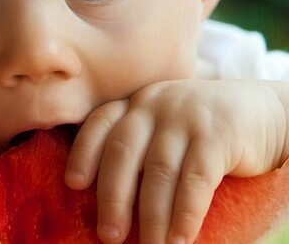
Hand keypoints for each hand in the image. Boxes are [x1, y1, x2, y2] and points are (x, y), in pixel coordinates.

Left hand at [64, 80, 286, 243]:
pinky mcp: (217, 134)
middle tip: (108, 235)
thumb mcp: (165, 125)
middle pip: (122, 150)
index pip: (101, 122)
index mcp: (136, 103)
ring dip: (151, 215)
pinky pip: (196, 178)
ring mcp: (185, 116)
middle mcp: (154, 104)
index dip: (84, 152)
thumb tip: (110, 200)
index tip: (73, 183)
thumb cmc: (201, 128)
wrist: (261, 110)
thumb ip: (139, 147)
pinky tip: (180, 239)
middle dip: (112, 196)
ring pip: (158, 170)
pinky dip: (185, 213)